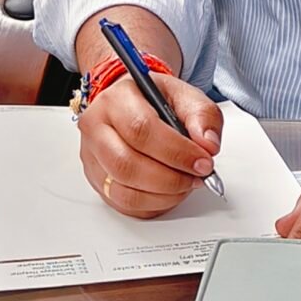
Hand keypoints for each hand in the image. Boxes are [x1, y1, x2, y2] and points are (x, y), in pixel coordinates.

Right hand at [79, 77, 223, 218]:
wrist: (135, 105)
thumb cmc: (156, 100)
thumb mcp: (185, 96)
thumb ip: (202, 116)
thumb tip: (207, 144)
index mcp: (116, 99)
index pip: (141, 130)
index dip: (176, 152)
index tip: (202, 162)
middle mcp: (97, 128)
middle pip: (127, 165)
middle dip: (170, 178)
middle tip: (196, 176)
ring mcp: (93, 157)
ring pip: (124, 190)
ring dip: (163, 195)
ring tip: (185, 184)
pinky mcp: (97, 180)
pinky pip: (124, 204)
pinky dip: (153, 205)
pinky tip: (169, 192)